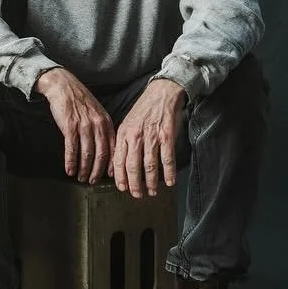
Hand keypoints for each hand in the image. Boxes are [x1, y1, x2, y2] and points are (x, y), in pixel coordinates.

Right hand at [35, 68, 114, 183]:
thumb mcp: (97, 112)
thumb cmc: (79, 99)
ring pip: (86, 154)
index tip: (109, 176)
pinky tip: (69, 169)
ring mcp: (84, 126)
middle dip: (97, 171)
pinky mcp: (69, 126)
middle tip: (92, 181)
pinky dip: (71, 161)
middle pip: (101, 155)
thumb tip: (105, 148)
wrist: (63, 85)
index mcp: (106, 122)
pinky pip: (72, 148)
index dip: (111, 165)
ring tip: (80, 177)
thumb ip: (102, 128)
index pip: (113, 148)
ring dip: (83, 169)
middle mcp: (97, 125)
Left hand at [112, 78, 186, 197]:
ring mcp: (151, 136)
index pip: (118, 160)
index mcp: (123, 133)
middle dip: (135, 184)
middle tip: (138, 195)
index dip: (120, 177)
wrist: (162, 93)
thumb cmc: (144, 110)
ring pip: (150, 166)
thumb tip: (117, 164)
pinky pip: (167, 159)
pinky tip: (170, 181)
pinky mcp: (167, 135)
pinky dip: (169, 172)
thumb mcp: (127, 123)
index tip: (123, 188)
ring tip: (153, 191)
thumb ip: (123, 142)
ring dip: (151, 182)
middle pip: (133, 166)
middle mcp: (136, 136)